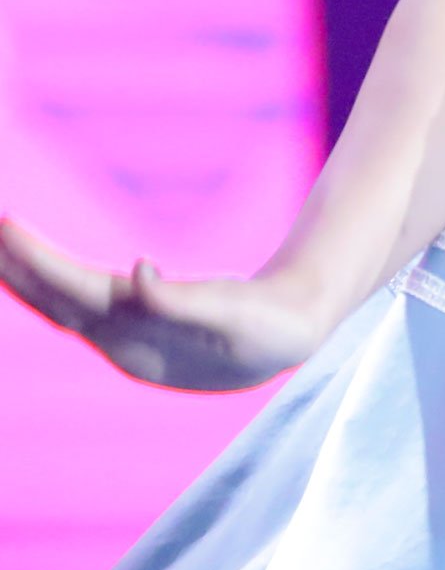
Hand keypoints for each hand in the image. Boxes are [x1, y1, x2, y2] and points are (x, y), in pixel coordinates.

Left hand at [0, 215, 330, 391]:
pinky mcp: (136, 329)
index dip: (38, 262)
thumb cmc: (269, 323)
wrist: (291, 336)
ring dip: (26, 274)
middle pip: (55, 303)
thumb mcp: (232, 312)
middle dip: (16, 268)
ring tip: (0, 242)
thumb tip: (138, 274)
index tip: (6, 226)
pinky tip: (38, 268)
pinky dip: (52, 280)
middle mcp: (124, 343)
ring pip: (61, 305)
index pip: (75, 293)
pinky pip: (79, 302)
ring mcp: (127, 339)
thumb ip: (182, 300)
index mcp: (142, 337)